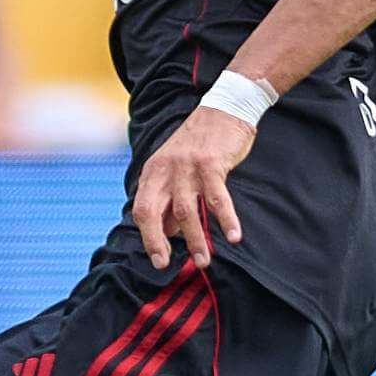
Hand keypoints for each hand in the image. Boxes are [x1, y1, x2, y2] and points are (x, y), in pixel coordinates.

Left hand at [132, 104, 254, 268]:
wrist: (225, 109)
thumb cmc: (201, 144)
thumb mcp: (176, 168)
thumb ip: (170, 198)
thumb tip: (168, 232)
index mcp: (153, 172)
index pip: (142, 209)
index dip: (148, 237)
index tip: (159, 259)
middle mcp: (165, 169)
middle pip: (153, 212)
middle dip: (158, 242)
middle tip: (169, 265)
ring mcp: (186, 166)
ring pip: (185, 211)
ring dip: (195, 239)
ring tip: (204, 261)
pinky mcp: (210, 164)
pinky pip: (217, 198)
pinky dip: (225, 219)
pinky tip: (234, 236)